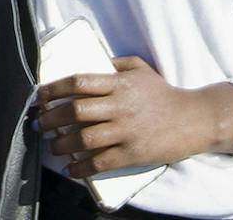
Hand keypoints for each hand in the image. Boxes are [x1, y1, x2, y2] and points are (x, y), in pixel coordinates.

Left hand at [37, 56, 232, 176]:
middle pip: (75, 111)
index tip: (39, 96)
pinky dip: (81, 167)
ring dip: (61, 144)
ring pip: (83, 138)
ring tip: (52, 145)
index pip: (78, 82)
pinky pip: (100, 162)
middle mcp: (120, 106)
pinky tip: (71, 169)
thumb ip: (115, 64)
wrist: (193, 119)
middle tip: (39, 124)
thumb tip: (92, 64)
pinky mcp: (132, 153)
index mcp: (119, 84)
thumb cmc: (163, 93)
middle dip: (51, 118)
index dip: (53, 89)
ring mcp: (126, 131)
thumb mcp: (141, 69)